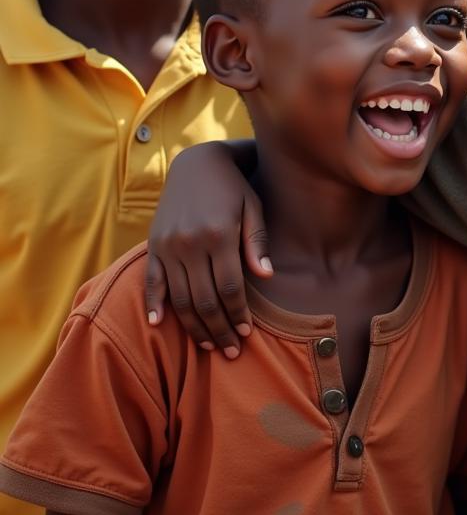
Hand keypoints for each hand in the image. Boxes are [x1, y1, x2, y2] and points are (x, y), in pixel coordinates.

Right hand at [144, 140, 268, 355]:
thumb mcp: (253, 207)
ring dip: (193, 326)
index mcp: (219, 234)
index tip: (246, 334)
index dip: (238, 314)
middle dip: (219, 329)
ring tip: (208, 344)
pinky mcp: (154, 245)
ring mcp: (168, 245)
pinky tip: (159, 325)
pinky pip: (152, 281)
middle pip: (204, 299)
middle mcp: (190, 243)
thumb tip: (265, 277)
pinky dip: (154, 303)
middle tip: (230, 351)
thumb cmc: (234, 188)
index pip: (230, 287)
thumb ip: (256, 242)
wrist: (198, 163)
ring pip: (180, 297)